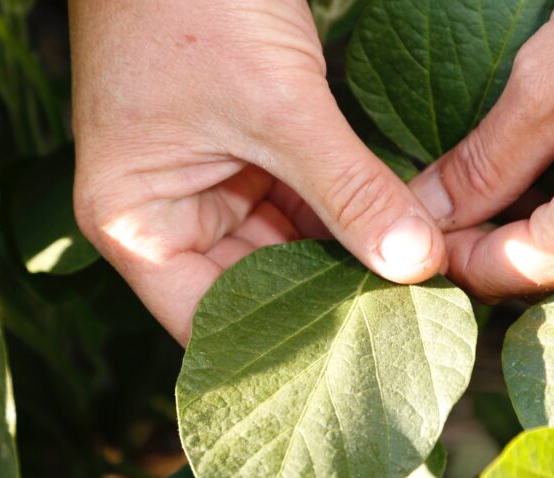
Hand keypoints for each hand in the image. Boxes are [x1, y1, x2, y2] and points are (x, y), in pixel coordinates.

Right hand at [70, 1, 445, 343]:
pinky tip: (404, 242)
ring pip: (292, 251)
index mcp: (137, 224)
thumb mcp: (277, 104)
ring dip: (350, 264)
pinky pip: (310, 205)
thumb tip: (415, 264)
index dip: (280, 352)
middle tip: (406, 332)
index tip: (357, 365)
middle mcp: (173, 217)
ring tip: (416, 297)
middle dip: (329, 306)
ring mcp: (216, 186)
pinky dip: (353, 219)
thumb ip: (347, 189)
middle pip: (257, 292)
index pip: (208, 324)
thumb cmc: (191, 2)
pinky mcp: (257, 154)